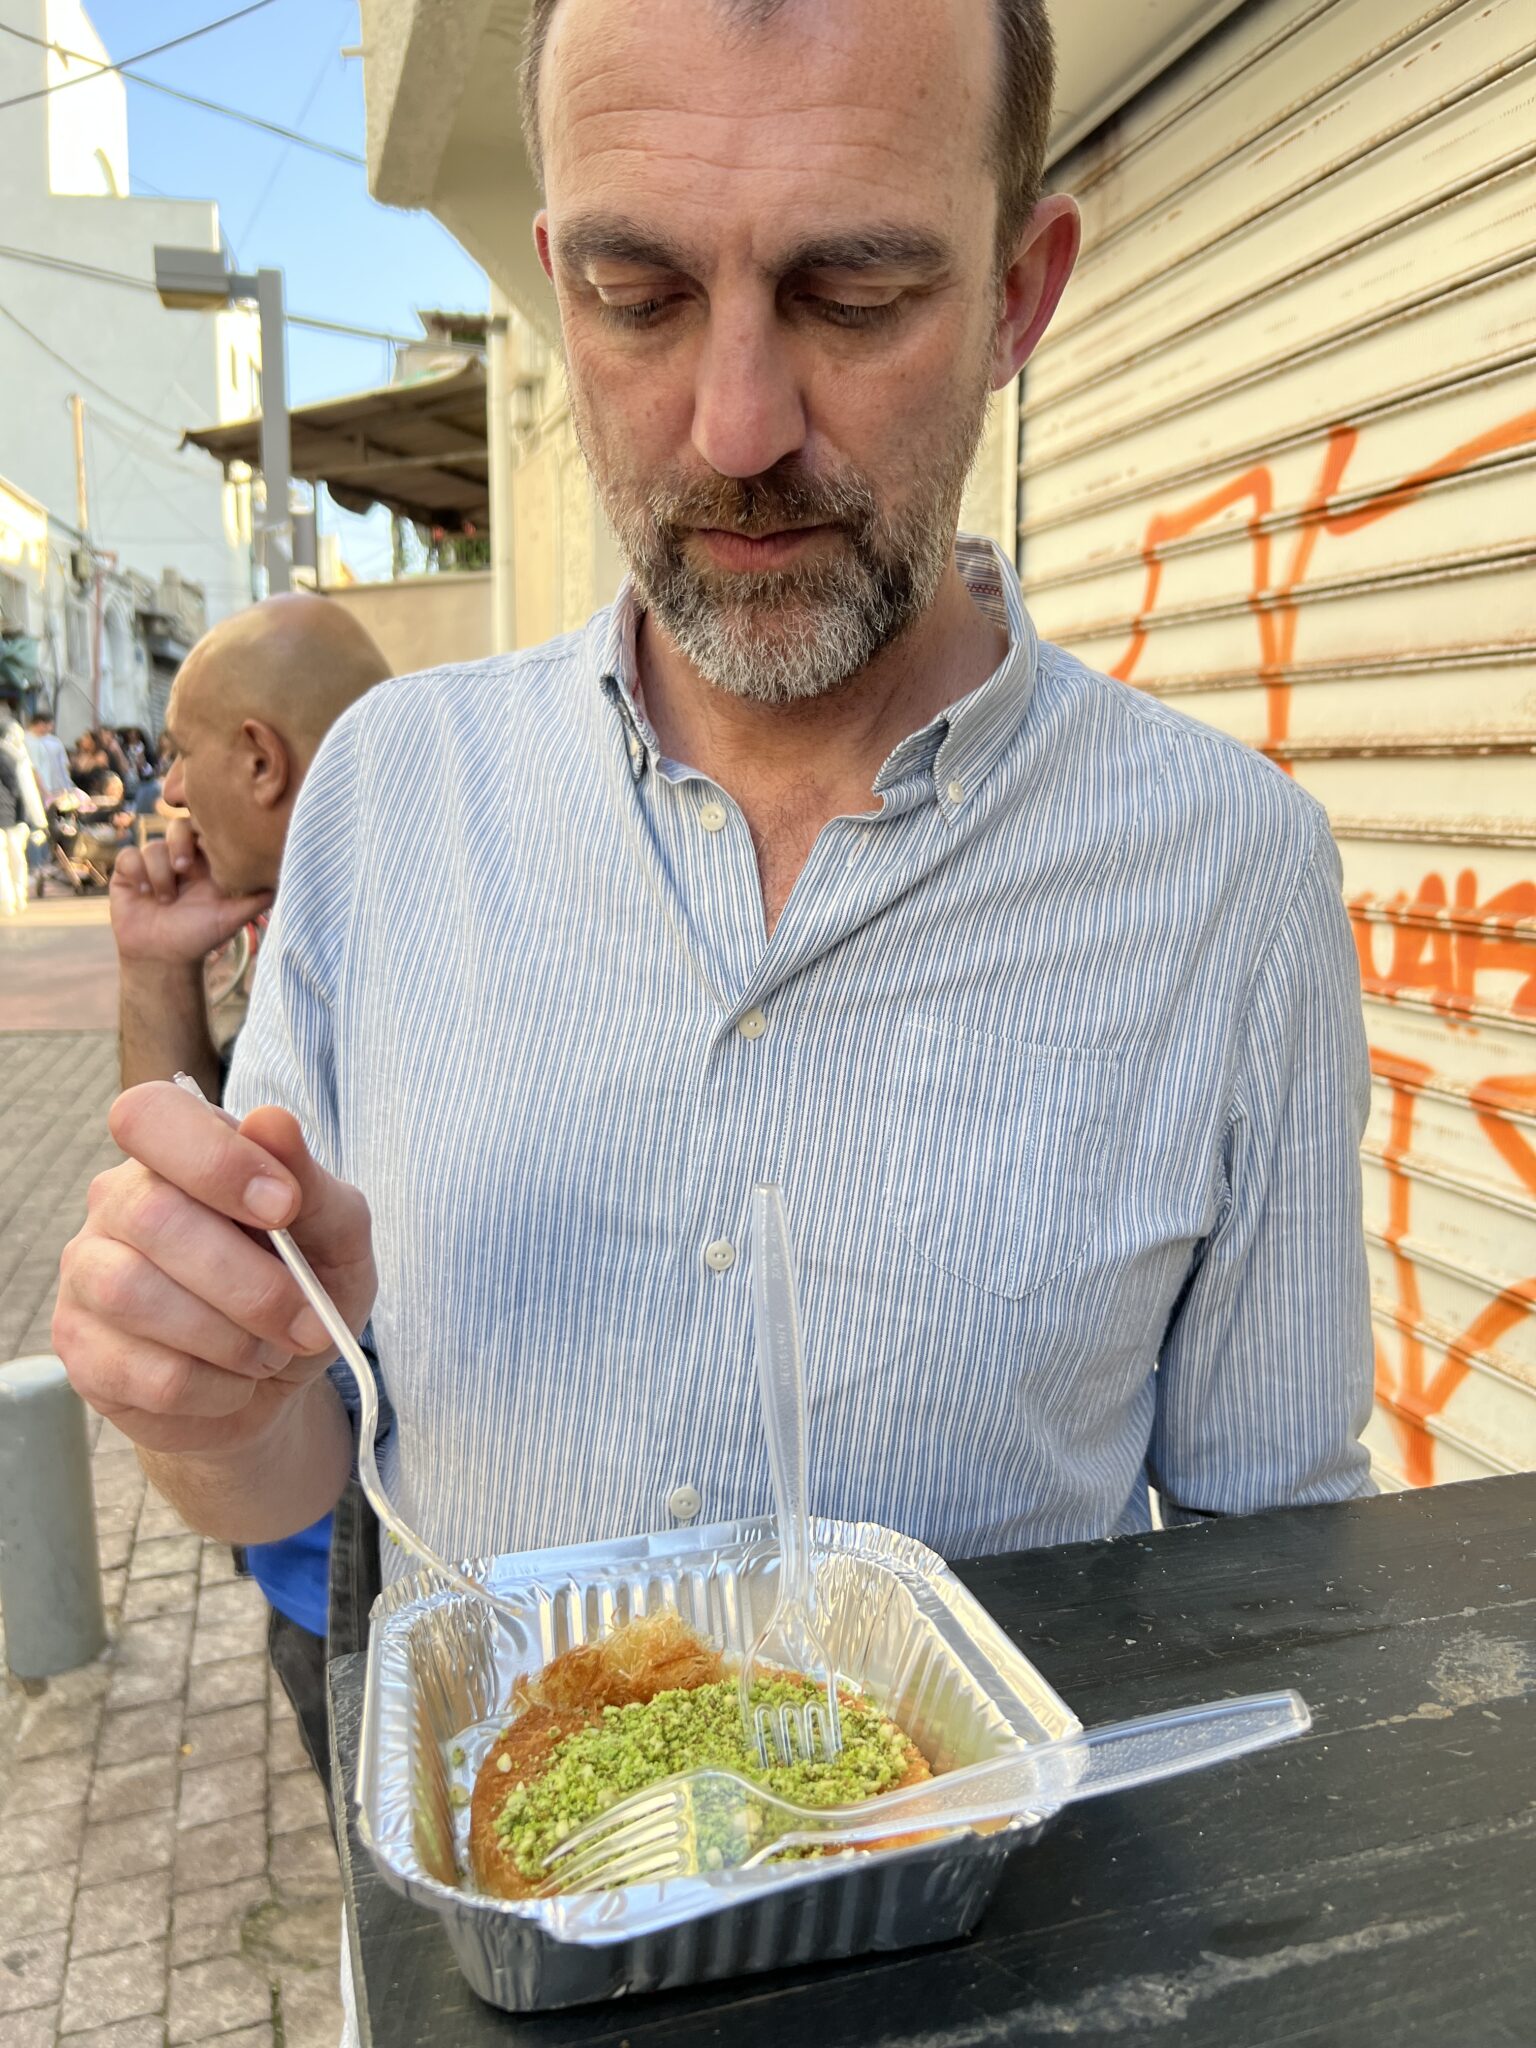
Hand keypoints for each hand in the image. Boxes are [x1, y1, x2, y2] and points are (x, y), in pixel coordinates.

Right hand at [54, 1085, 376, 1457]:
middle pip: (153, 1216)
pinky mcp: (82, 1351)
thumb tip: (271, 1121)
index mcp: (177, 1155)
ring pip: (135, 1294)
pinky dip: (215, 1387)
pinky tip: (232, 1381)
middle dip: (250, 1282)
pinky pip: (145, 1372)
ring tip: (269, 1352)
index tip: (284, 1207)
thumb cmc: (304, 1288)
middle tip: (306, 1321)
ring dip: (232, 1338)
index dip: (214, 1158)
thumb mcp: (337, 1235)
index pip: (149, 1115)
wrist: (278, 1383)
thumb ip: (311, 1182)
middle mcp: (117, 1203)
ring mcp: (86, 1276)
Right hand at [110, 819, 271, 965]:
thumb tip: (287, 880)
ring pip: (153, 845)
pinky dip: (137, 873)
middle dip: (179, 843)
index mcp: (206, 862)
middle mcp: (180, 858)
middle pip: (177, 826)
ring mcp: (154, 864)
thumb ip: (257, 899)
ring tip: (166, 900)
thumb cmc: (199, 937)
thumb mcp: (232, 917)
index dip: (207, 832)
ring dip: (160, 873)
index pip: (207, 829)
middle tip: (185, 869)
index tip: (210, 853)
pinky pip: (129, 856)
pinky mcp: (129, 872)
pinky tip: (145, 894)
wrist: (162, 958)